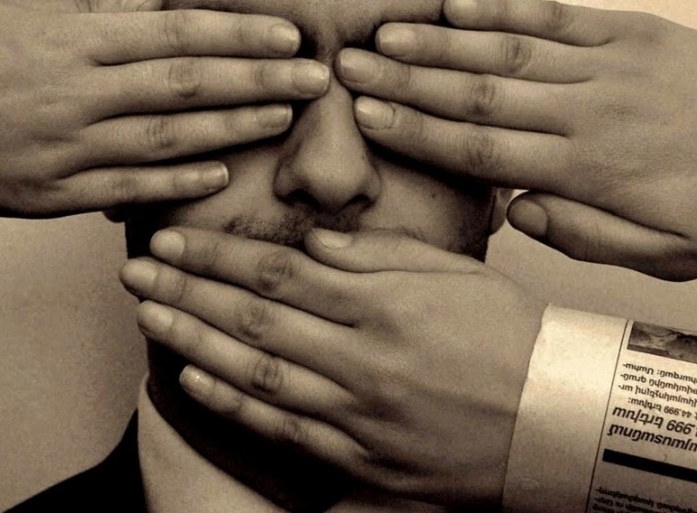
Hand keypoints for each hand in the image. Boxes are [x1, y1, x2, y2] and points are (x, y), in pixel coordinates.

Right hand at [0, 0, 328, 216]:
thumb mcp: (21, 14)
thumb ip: (98, 13)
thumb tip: (159, 5)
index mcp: (74, 43)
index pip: (175, 34)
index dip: (236, 37)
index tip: (285, 37)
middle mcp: (80, 94)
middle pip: (186, 84)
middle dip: (257, 80)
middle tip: (313, 79)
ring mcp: (71, 148)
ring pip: (169, 138)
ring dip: (232, 128)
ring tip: (281, 119)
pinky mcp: (58, 195)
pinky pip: (129, 190)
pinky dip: (178, 183)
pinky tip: (221, 175)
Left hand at [119, 227, 545, 506]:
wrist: (557, 419)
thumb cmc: (511, 338)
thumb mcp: (457, 274)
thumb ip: (379, 255)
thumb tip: (313, 240)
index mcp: (386, 306)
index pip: (279, 273)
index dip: (217, 256)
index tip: (175, 239)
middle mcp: (364, 358)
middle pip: (255, 319)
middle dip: (187, 291)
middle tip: (139, 270)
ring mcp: (360, 413)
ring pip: (258, 373)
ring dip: (193, 341)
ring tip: (148, 316)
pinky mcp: (363, 458)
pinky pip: (285, 429)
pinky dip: (234, 404)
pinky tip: (193, 378)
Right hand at [336, 0, 696, 279]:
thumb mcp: (658, 254)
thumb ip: (582, 236)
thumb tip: (517, 211)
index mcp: (586, 172)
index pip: (482, 150)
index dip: (417, 132)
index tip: (367, 117)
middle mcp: (586, 113)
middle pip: (478, 96)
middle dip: (407, 81)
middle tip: (351, 68)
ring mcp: (606, 68)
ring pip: (508, 56)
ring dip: (441, 45)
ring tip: (386, 37)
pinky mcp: (628, 34)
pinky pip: (556, 21)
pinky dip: (505, 14)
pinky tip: (459, 10)